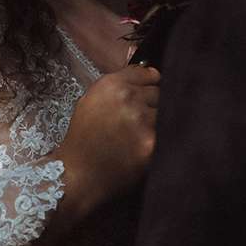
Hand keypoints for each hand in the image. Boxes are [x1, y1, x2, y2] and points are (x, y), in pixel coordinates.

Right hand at [55, 64, 159, 216]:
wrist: (78, 176)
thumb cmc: (84, 140)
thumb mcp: (91, 101)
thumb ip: (120, 83)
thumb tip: (150, 69)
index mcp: (111, 85)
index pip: (149, 74)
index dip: (148, 86)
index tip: (145, 97)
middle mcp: (128, 99)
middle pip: (159, 93)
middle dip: (152, 105)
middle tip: (137, 123)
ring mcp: (141, 121)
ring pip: (166, 113)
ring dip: (157, 123)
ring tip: (138, 137)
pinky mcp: (151, 143)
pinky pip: (168, 134)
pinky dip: (160, 140)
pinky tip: (144, 147)